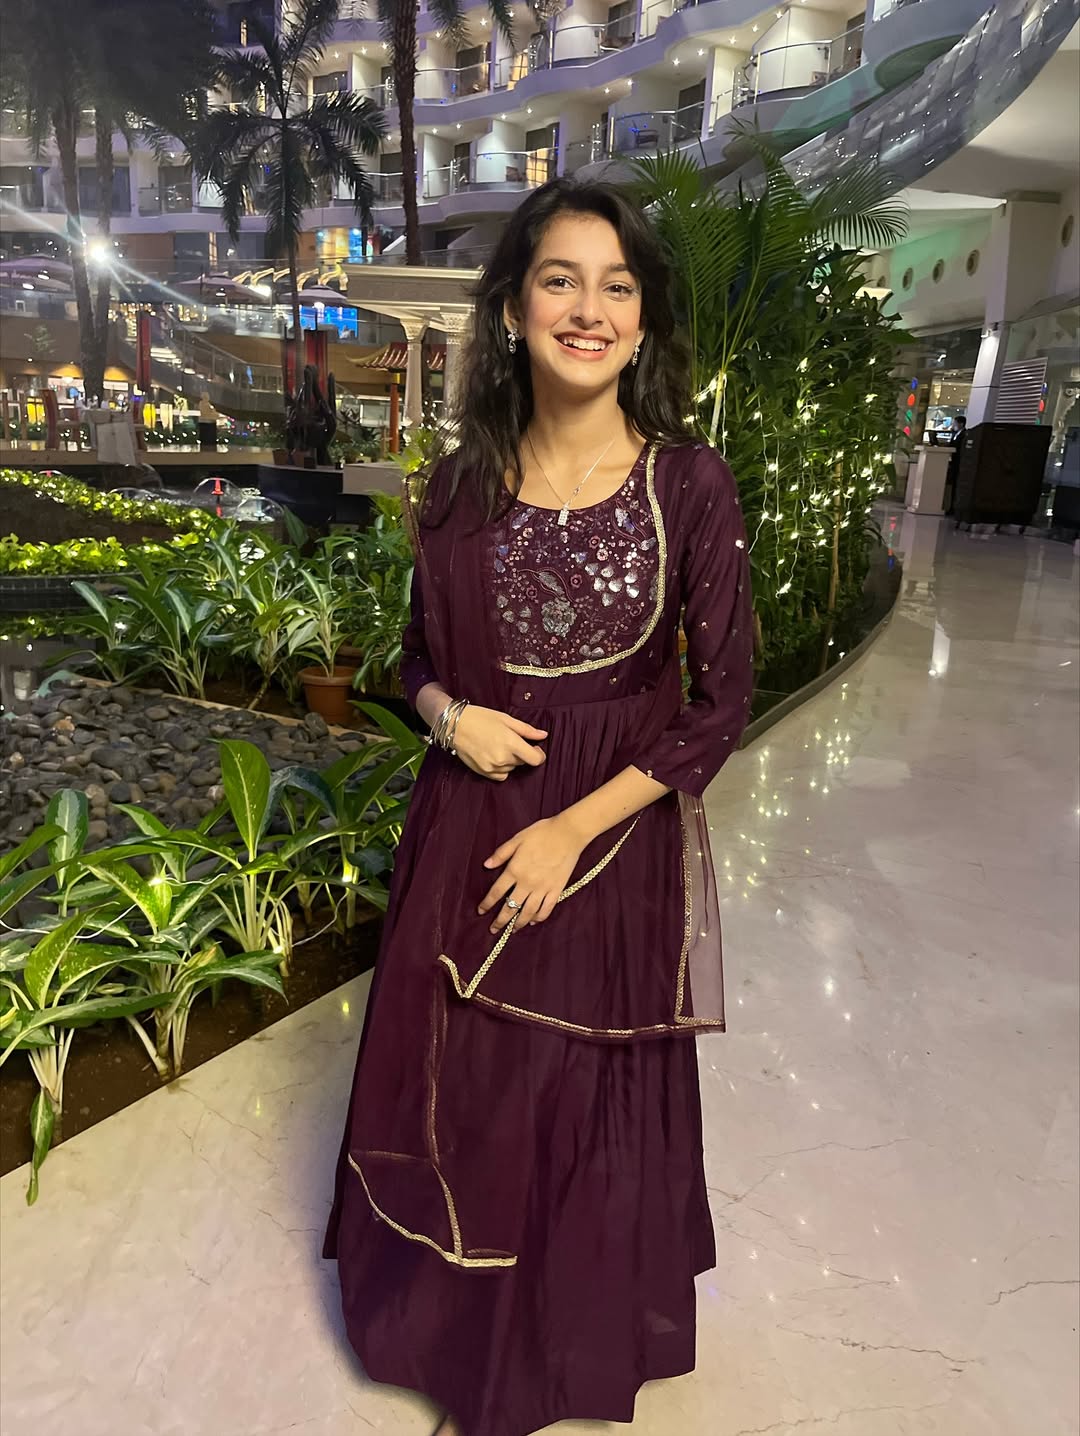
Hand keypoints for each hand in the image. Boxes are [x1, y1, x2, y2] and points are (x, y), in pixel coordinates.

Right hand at [452, 704, 548, 782]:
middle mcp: (502, 758)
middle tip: (511, 741)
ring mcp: (492, 767)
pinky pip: (501, 776)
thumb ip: (526, 730)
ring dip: (511, 760)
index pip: (535, 759)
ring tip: (499, 746)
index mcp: (511, 743)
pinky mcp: (483, 772)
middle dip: (522, 753)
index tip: (535, 749)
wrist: (455, 725)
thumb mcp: (506, 719)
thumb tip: (543, 735)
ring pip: (511, 768)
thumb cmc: (480, 718)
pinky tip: (494, 756)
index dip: (539, 755)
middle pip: (523, 762)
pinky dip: (501, 768)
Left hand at [478, 816, 585, 931]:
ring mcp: (543, 888)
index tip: (481, 911)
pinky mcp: (556, 890)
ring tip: (512, 930)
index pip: (496, 892)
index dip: (487, 904)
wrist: (568, 834)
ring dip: (518, 923)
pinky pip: (546, 909)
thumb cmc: (542, 833)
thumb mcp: (517, 839)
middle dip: (500, 921)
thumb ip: (501, 854)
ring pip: (528, 912)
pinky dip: (539, 917)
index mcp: (515, 870)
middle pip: (510, 907)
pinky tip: (533, 921)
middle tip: (493, 929)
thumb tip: (486, 865)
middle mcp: (527, 883)